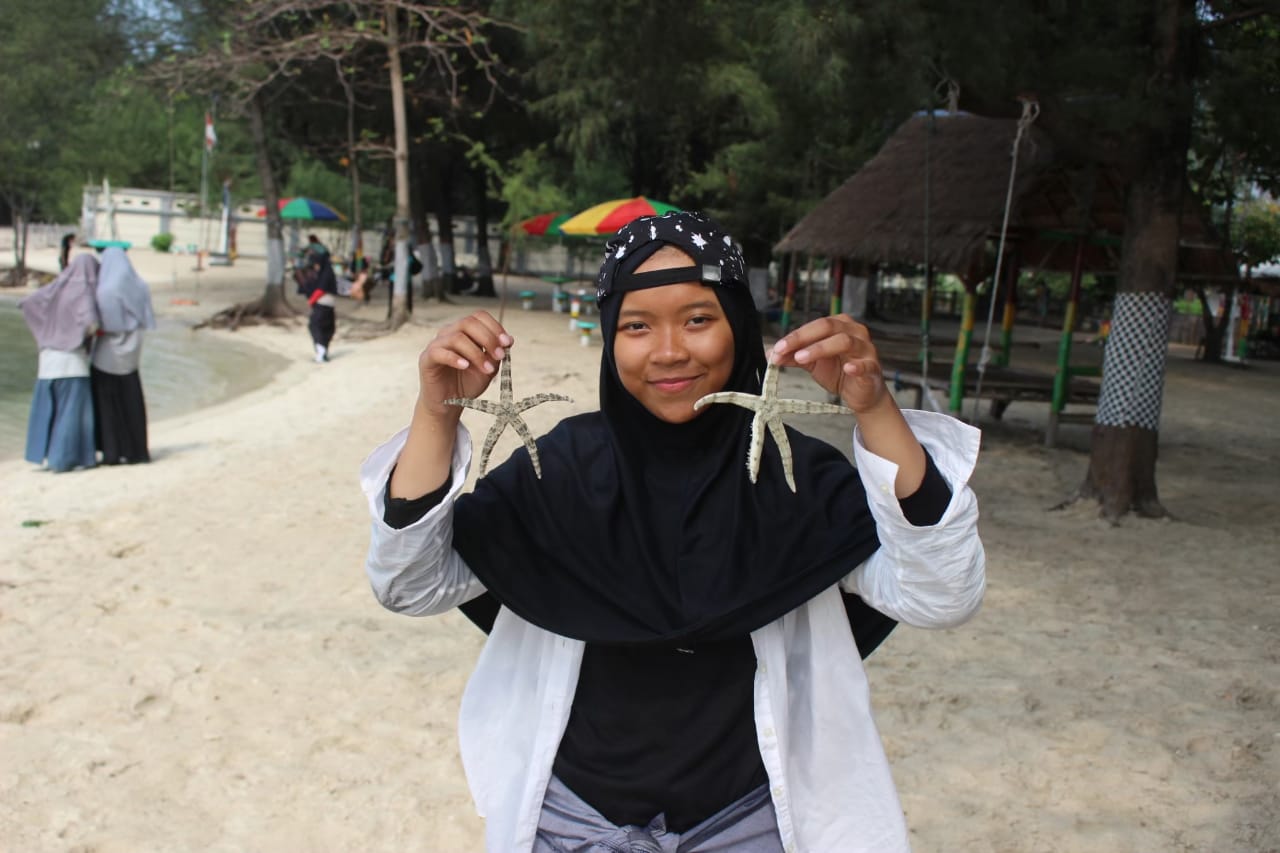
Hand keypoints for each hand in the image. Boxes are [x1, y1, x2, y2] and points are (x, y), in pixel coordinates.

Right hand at [417, 311, 512, 417]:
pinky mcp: (426, 359)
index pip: (479, 316)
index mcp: (464, 332)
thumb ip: (496, 354)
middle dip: (488, 339)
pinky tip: (465, 366)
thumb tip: (509, 339)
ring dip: (476, 353)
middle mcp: (449, 333)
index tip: (507, 343)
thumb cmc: (467, 383)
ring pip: (457, 337)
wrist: (448, 404)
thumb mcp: (488, 369)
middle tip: (500, 356)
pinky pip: (439, 352)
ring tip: (487, 369)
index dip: (495, 327)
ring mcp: (437, 344)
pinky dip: (455, 358)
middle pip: (468, 322)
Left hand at [769, 315, 889, 414]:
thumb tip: (772, 353)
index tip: (777, 348)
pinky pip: (865, 365)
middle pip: (828, 327)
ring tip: (802, 358)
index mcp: (839, 326)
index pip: (814, 326)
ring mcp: (865, 348)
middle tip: (784, 350)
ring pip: (844, 341)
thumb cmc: (839, 372)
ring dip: (821, 348)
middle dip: (802, 338)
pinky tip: (847, 369)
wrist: (861, 394)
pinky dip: (856, 366)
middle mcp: (854, 332)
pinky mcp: (872, 368)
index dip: (794, 336)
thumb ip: (793, 356)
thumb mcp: (812, 363)